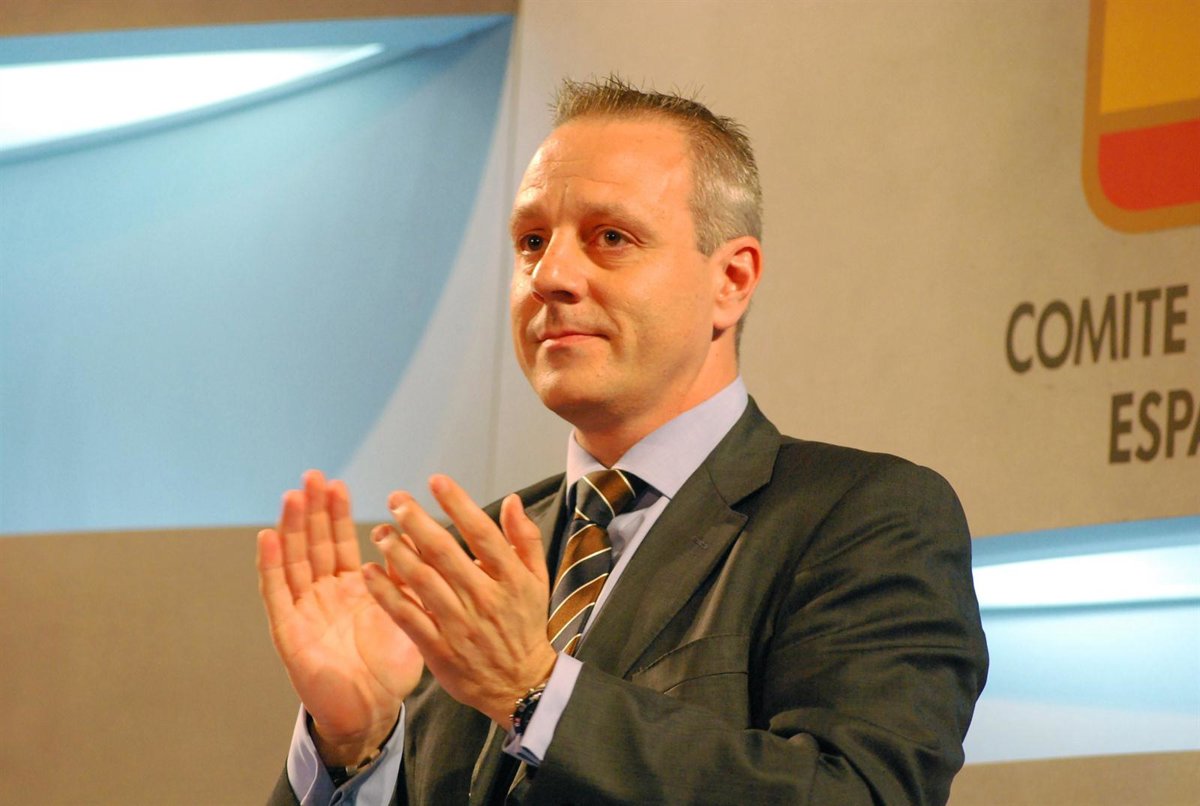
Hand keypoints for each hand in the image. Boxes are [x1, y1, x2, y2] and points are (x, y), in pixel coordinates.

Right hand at [257, 470, 423, 764]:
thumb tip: (417, 539)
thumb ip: (408, 580)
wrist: (373, 713)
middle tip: (313, 476)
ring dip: (291, 528)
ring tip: (293, 496)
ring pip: (294, 561)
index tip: (338, 484)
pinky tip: (268, 537)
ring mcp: (303, 611)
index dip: (336, 514)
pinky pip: (277, 594)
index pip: (338, 543)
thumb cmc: (389, 669)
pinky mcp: (289, 632)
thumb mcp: (407, 614)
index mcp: (351, 588)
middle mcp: (323, 595)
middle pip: (313, 544)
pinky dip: (272, 565)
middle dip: (312, 510)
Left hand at [362, 474, 557, 726]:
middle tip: (395, 499)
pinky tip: (368, 572)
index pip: (482, 533)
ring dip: (397, 553)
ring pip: (423, 581)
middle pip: (445, 553)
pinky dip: (386, 593)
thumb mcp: (537, 580)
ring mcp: (460, 624)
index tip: (435, 480)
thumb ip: (524, 539)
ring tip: (380, 530)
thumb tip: (511, 499)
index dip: (457, 503)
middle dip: (417, 522)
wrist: (519, 684)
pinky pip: (407, 616)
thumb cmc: (525, 625)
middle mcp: (485, 598)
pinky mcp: (439, 648)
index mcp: (511, 578)